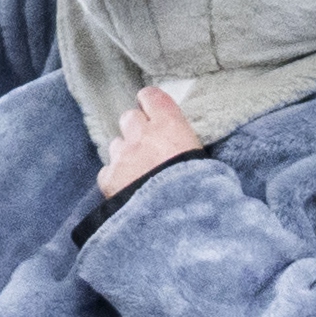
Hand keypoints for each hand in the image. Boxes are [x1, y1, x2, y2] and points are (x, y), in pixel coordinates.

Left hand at [94, 84, 205, 199]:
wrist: (176, 219)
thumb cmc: (200, 191)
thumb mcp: (208, 162)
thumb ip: (190, 147)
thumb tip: (191, 149)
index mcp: (170, 125)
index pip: (152, 97)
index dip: (151, 104)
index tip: (154, 110)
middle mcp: (142, 135)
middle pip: (129, 118)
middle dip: (136, 129)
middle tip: (148, 146)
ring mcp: (122, 156)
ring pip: (116, 145)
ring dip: (125, 154)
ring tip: (139, 173)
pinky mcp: (108, 179)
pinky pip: (107, 172)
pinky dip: (115, 179)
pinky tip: (128, 191)